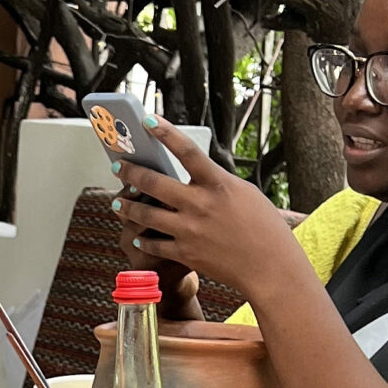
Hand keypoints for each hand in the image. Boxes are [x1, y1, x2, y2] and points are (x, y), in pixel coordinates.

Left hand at [111, 120, 310, 305]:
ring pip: (145, 215)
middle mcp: (200, 204)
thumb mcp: (243, 193)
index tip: (147, 120)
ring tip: (117, 202)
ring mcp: (189, 230)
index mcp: (218, 184)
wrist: (270, 267)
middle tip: (118, 166)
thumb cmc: (263, 227)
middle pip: (154, 183)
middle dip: (131, 172)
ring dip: (127, 207)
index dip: (165, 133)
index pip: (187, 151)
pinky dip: (143, 241)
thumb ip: (215, 182)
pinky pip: (154, 244)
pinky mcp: (185, 253)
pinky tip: (136, 237)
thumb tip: (194, 173)